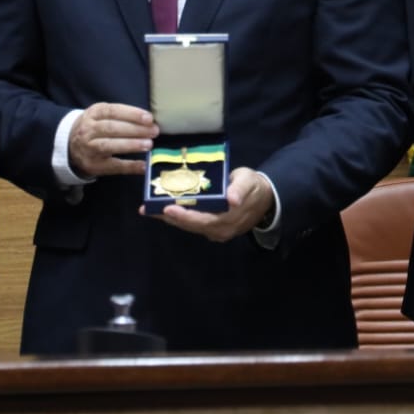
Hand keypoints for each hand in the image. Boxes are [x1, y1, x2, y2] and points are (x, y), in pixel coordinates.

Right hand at [68, 102, 157, 176]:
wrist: (69, 144)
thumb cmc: (94, 126)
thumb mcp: (100, 115)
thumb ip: (120, 115)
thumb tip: (148, 121)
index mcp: (93, 113)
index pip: (112, 111)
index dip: (131, 114)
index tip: (149, 118)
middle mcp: (88, 130)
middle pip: (112, 128)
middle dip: (135, 129)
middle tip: (153, 131)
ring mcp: (89, 148)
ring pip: (110, 145)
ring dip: (131, 145)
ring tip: (148, 144)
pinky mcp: (93, 165)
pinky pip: (113, 166)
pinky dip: (129, 166)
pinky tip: (143, 165)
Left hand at [152, 166, 273, 242]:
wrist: (265, 198)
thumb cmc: (254, 187)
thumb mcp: (248, 182)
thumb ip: (239, 189)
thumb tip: (232, 199)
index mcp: (228, 219)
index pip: (203, 221)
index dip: (185, 216)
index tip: (167, 209)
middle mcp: (220, 230)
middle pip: (191, 225)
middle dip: (168, 218)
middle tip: (148, 210)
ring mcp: (216, 231)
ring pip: (189, 226)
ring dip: (169, 219)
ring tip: (149, 210)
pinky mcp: (212, 228)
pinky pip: (192, 224)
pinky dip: (178, 217)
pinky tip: (164, 210)